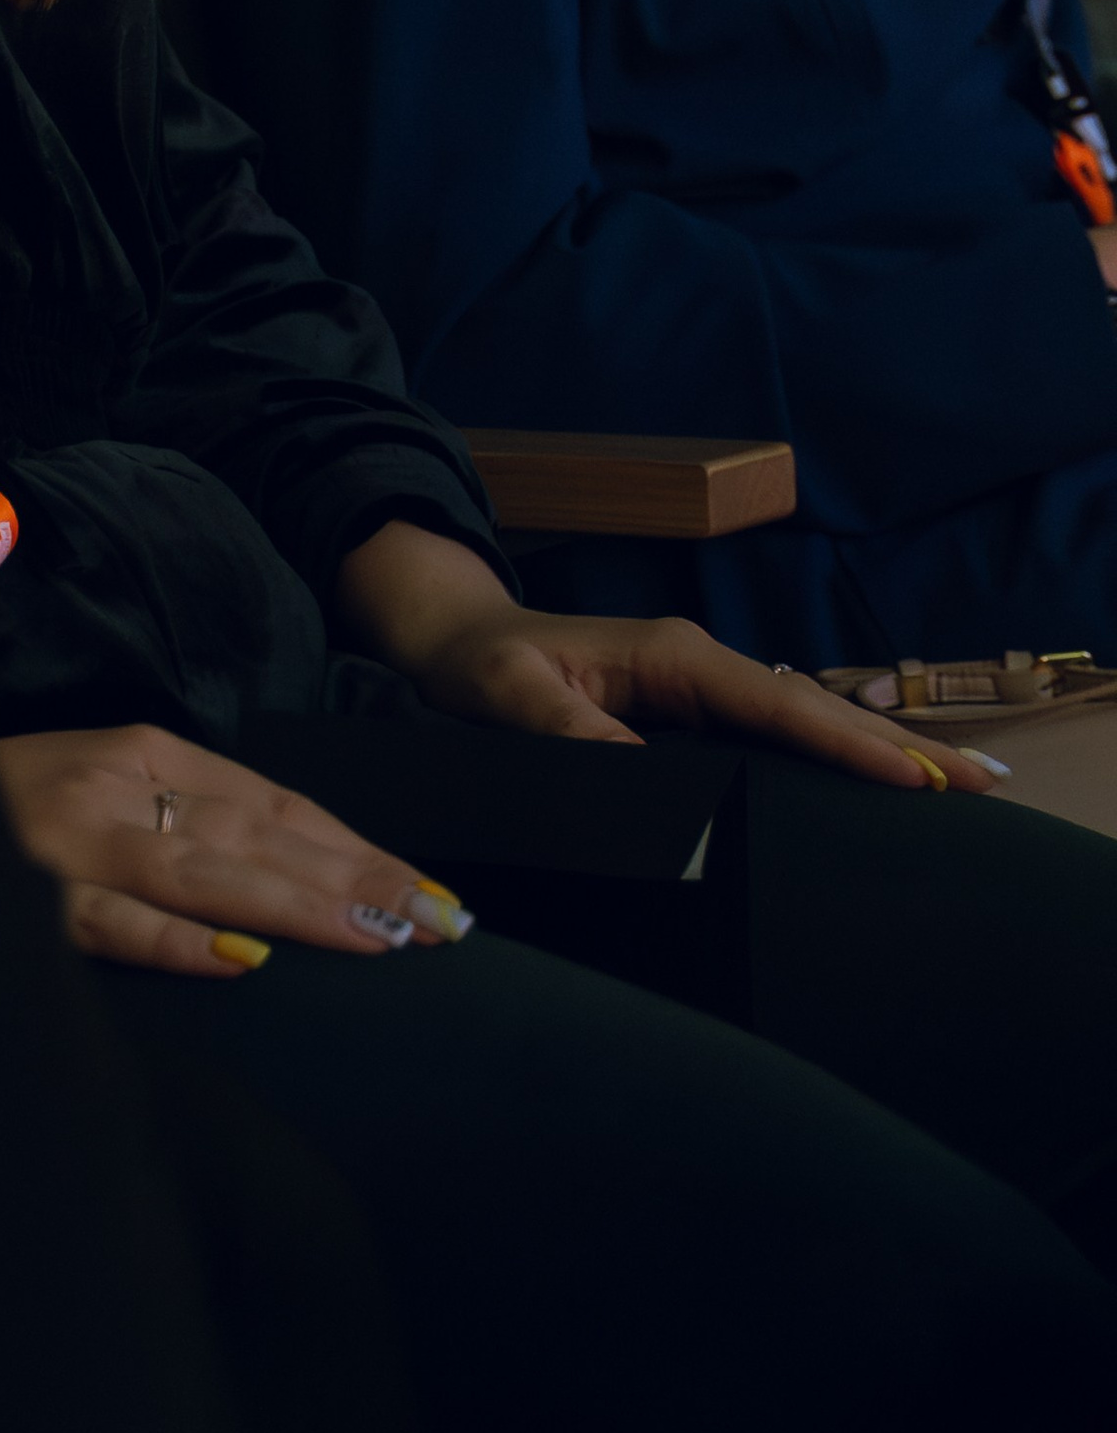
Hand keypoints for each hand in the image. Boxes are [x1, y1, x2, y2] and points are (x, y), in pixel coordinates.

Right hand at [0, 723, 472, 973]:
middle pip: (258, 836)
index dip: (355, 848)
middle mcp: (118, 789)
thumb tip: (295, 877)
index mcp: (143, 754)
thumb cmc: (10, 805)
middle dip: (356, 880)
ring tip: (377, 933)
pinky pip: (112, 923)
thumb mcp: (105, 787)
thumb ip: (187, 820)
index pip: (274, 804)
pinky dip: (175, 940)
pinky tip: (238, 959)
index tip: (430, 893)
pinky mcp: (29, 898)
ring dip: (296, 904)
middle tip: (439, 922)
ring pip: (203, 874)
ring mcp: (72, 844)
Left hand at [337, 516, 999, 795]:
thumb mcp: (506, 698)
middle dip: (893, 746)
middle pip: (811, 711)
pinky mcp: (694, 713)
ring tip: (958, 789)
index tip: (909, 778)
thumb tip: (636, 768)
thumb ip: (567, 732)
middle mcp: (697, 667)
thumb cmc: (475, 666)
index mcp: (670, 658)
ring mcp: (700, 689)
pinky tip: (875, 787)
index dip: (844, 742)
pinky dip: (833, 758)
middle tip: (979, 787)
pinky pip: (778, 737)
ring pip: (804, 723)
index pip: (775, 705)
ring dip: (878, 752)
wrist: (451, 643)